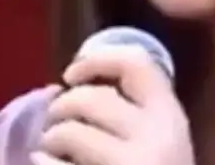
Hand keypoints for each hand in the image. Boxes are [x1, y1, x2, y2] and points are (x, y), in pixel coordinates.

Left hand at [31, 46, 194, 164]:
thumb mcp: (165, 144)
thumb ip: (138, 115)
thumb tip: (77, 83)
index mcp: (171, 117)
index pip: (137, 64)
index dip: (97, 60)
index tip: (71, 74)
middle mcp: (155, 137)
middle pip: (92, 97)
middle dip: (62, 106)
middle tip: (58, 121)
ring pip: (69, 131)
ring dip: (50, 138)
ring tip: (53, 149)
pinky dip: (43, 163)